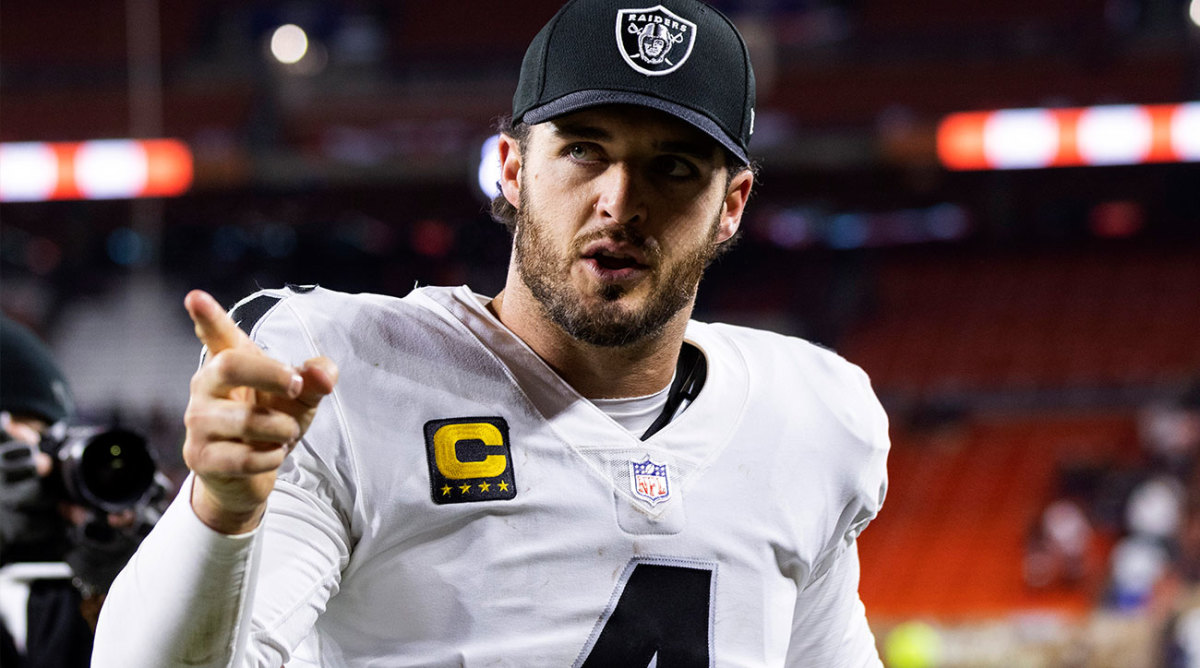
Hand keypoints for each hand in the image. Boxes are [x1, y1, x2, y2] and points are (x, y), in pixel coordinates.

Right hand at [182, 290, 336, 533]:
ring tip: (286, 433)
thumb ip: (316, 379)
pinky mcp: (199, 457)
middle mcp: (204, 386)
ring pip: (245, 420)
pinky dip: (271, 457)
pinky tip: (271, 454)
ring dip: (281, 428)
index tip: (196, 297)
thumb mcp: (300, 397)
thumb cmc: (272, 422)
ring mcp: (197, 422)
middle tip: (296, 386)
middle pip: (230, 366)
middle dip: (271, 375)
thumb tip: (323, 374)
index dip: (207, 316)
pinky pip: (244, 457)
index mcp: (228, 362)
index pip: (216, 335)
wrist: (249, 475)